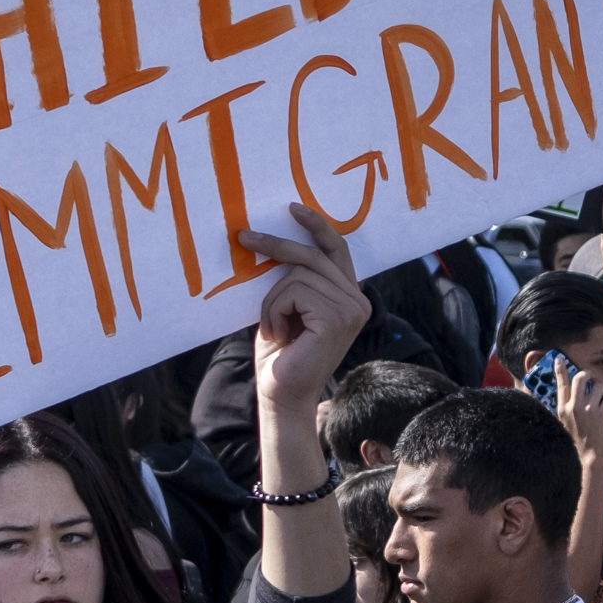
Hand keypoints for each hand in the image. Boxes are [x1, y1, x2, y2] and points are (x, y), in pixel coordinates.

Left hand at [250, 204, 371, 408]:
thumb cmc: (281, 354)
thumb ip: (296, 279)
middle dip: (275, 245)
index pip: (337, 249)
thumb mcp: (289, 306)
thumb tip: (275, 239)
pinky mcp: (337, 318)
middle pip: (314, 255)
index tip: (292, 208)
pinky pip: (294, 291)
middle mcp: (359, 301)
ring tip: (273, 326)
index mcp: (350, 296)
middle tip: (243, 237)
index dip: (317, 226)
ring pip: (298, 274)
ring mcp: (352, 309)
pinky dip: (275, 309)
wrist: (282, 394)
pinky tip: (278, 334)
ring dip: (273, 299)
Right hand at [556, 364, 602, 472]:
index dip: (560, 369)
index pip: (560, 384)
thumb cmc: (578, 443)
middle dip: (588, 374)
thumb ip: (567, 410)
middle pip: (581, 377)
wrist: (590, 458)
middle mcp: (574, 406)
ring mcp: (589, 409)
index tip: (559, 358)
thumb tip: (570, 397)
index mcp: (562, 409)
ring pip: (600, 385)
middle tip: (592, 378)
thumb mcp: (565, 425)